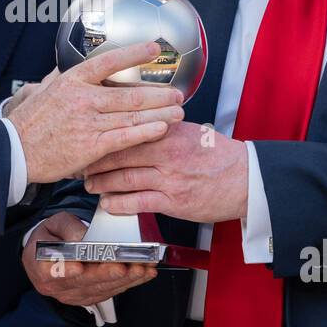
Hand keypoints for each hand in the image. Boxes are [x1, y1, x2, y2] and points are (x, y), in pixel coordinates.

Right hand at [8, 41, 184, 182]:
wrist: (15, 150)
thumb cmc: (30, 122)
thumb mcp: (44, 90)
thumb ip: (64, 77)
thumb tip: (75, 64)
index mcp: (73, 81)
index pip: (108, 62)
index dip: (133, 53)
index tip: (153, 48)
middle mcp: (84, 99)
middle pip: (130, 94)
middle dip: (159, 94)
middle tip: (178, 93)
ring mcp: (89, 123)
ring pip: (133, 116)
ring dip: (160, 113)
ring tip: (178, 111)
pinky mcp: (92, 146)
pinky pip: (125, 137)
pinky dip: (146, 132)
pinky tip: (161, 128)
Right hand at [22, 212, 156, 305]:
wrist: (45, 256)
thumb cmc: (50, 238)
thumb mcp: (52, 224)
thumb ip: (67, 228)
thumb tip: (84, 236)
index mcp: (41, 267)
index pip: (51, 271)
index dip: (66, 270)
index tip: (79, 266)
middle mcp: (57, 286)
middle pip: (83, 282)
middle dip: (107, 274)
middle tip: (124, 265)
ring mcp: (73, 295)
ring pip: (100, 289)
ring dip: (124, 280)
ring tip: (141, 268)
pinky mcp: (88, 298)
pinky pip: (110, 292)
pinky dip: (128, 283)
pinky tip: (142, 274)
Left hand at [83, 121, 248, 223]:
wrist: (246, 180)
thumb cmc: (219, 156)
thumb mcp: (191, 131)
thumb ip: (163, 128)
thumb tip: (137, 123)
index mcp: (171, 130)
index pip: (128, 128)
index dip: (104, 134)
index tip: (89, 136)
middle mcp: (168, 152)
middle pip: (120, 153)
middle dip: (95, 160)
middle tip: (80, 162)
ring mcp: (170, 178)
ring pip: (124, 178)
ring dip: (102, 183)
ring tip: (89, 184)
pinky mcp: (174, 201)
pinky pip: (138, 202)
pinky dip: (118, 203)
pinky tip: (107, 203)